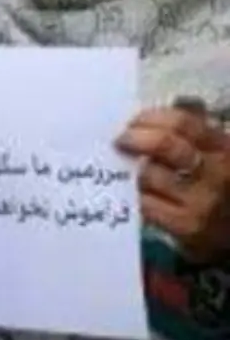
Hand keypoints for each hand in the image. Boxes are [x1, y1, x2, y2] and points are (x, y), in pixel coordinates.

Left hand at [121, 105, 229, 263]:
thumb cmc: (215, 189)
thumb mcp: (213, 156)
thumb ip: (190, 133)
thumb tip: (155, 112)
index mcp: (223, 148)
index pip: (184, 122)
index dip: (151, 118)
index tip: (131, 122)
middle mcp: (217, 172)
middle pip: (166, 144)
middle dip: (135, 138)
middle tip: (119, 141)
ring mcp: (202, 201)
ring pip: (149, 175)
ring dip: (129, 170)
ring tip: (122, 170)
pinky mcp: (187, 227)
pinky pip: (145, 204)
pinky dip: (130, 196)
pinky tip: (127, 194)